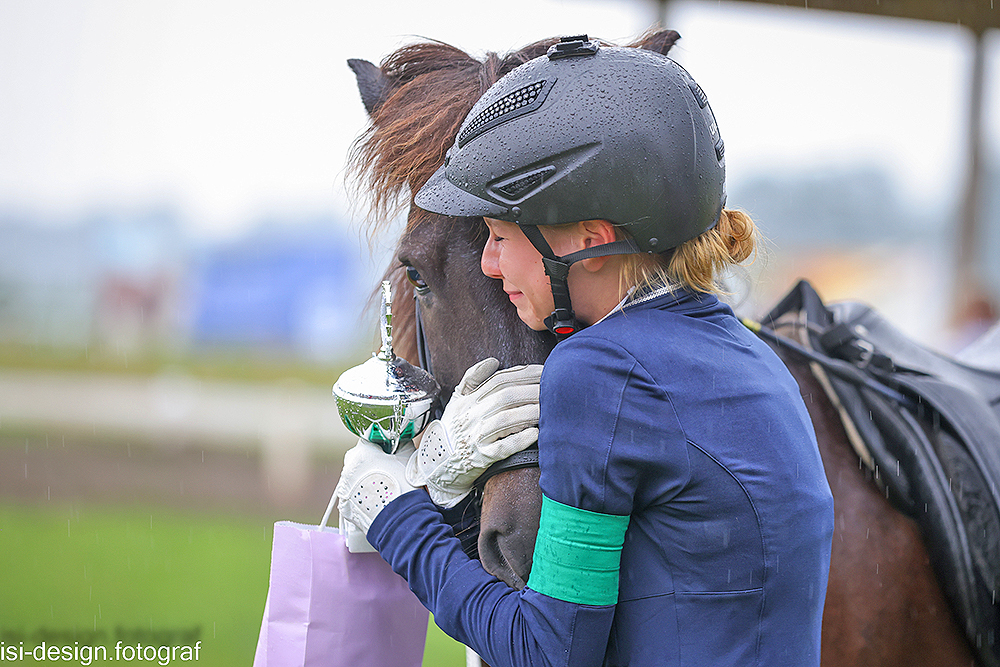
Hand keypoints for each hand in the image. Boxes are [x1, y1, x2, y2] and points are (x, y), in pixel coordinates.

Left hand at [336, 438, 417, 537]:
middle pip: (358, 460)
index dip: (380, 447)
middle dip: (369, 463)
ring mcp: (345, 489)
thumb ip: (401, 444)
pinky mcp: (345, 507)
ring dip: (364, 480)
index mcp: (362, 454)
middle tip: (386, 471)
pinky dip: (361, 496)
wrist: (402, 521)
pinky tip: (376, 501)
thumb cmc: (405, 488)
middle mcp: (348, 470)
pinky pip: (352, 496)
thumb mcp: (408, 458)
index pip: (368, 442)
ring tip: (382, 490)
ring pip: (353, 478)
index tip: (388, 454)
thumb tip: (400, 440)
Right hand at [405, 358, 540, 507]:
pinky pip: (502, 448)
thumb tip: (493, 361)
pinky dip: (519, 440)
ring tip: (547, 408)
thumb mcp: (457, 399)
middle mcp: (471, 415)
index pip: (498, 381)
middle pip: (505, 397)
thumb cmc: (454, 427)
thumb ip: (473, 378)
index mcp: (468, 399)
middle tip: (552, 388)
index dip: (522, 374)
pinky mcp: (482, 457)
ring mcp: (476, 437)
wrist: (438, 462)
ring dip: (529, 413)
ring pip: (505, 420)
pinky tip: (535, 434)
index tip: (543, 371)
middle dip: (531, 390)